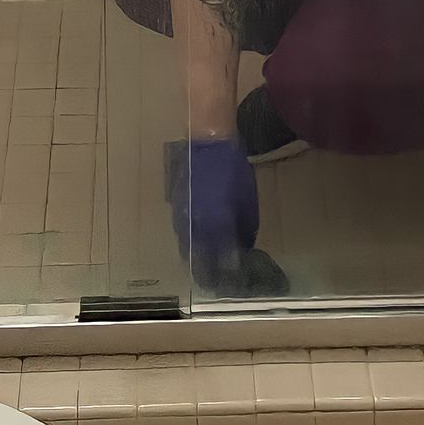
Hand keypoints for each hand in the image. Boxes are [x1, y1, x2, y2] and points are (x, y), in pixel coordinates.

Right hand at [164, 138, 259, 286]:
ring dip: (199, 260)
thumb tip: (243, 247)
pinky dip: (192, 243)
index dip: (230, 276)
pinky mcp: (176, 209)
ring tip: (210, 265)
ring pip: (188, 251)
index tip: (238, 282)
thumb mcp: (248, 200)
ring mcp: (182, 219)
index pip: (223, 264)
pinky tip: (200, 242)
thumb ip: (245, 228)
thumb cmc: (233, 169)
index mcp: (218, 226)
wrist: (208, 142)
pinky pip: (183, 235)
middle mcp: (197, 228)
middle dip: (210, 275)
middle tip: (220, 280)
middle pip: (200, 264)